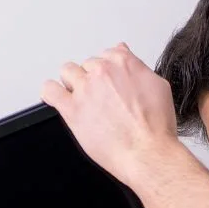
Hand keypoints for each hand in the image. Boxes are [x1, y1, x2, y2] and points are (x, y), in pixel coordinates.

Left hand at [41, 43, 183, 187]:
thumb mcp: (158, 87)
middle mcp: (102, 72)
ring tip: (81, 99)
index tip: (111, 83)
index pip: (106, 55)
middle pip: (87, 65)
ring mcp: (85, 89)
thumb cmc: (155, 127)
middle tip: (101, 99)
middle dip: (92, 79)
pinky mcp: (71, 109)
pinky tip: (57, 100)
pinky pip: (49, 90)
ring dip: (72, 83)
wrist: (146, 152)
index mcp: (123, 63)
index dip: (108, 71)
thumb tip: (128, 60)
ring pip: (67, 72)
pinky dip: (50, 93)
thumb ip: (138, 69)